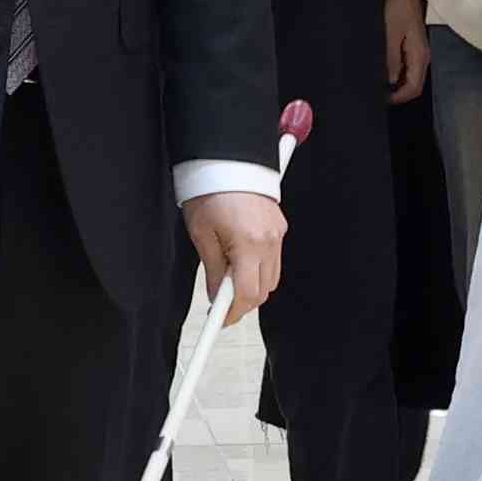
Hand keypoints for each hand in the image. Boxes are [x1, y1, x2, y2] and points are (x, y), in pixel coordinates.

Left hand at [186, 188, 284, 320]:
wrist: (227, 159)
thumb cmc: (210, 190)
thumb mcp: (201, 233)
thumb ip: (213, 269)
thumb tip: (218, 296)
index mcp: (248, 243)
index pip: (247, 294)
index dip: (233, 313)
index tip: (220, 322)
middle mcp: (268, 241)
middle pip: (263, 290)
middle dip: (243, 302)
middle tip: (220, 303)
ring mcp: (278, 234)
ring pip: (271, 278)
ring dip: (252, 286)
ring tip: (229, 278)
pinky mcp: (280, 227)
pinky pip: (273, 259)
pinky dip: (259, 268)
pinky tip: (241, 262)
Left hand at [381, 0, 427, 106]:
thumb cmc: (397, 8)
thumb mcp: (391, 33)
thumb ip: (392, 58)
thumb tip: (391, 82)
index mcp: (419, 56)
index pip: (414, 88)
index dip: (399, 98)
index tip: (380, 99)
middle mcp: (422, 57)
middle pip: (414, 86)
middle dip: (397, 94)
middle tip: (376, 94)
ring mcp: (418, 52)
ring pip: (410, 78)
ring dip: (396, 85)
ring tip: (377, 84)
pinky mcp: (411, 47)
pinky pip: (407, 68)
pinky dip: (396, 74)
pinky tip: (382, 71)